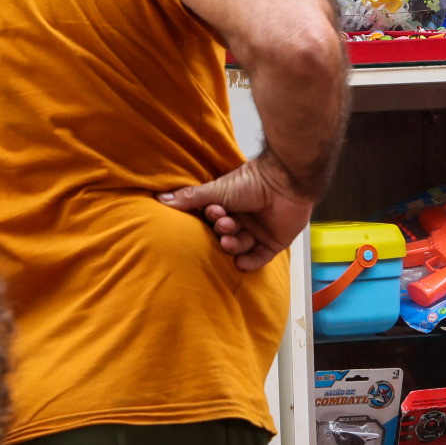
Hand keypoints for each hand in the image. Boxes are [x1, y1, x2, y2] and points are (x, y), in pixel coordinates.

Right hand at [159, 152, 313, 271]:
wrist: (285, 184)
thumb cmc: (252, 182)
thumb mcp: (216, 190)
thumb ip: (190, 198)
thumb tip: (160, 199)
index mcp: (230, 204)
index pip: (214, 221)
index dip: (212, 220)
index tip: (214, 213)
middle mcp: (244, 218)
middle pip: (226, 235)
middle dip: (223, 233)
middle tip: (226, 224)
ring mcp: (259, 231)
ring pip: (241, 247)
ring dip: (235, 245)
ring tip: (234, 235)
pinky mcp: (274, 242)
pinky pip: (259, 258)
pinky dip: (250, 262)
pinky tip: (242, 262)